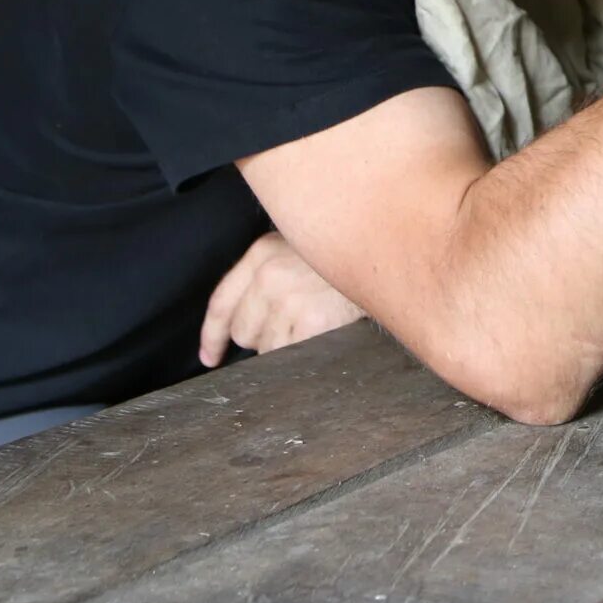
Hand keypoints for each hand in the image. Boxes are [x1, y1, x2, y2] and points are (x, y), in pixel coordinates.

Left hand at [198, 231, 367, 366]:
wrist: (392, 252)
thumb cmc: (349, 252)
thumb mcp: (302, 246)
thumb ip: (274, 270)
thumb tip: (251, 318)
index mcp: (263, 252)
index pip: (222, 302)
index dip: (212, 335)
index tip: (211, 356)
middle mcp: (269, 275)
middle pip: (243, 330)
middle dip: (261, 338)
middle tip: (291, 330)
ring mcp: (290, 299)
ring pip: (267, 349)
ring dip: (287, 348)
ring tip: (314, 329)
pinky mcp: (313, 321)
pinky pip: (292, 356)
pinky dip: (304, 356)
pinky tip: (320, 340)